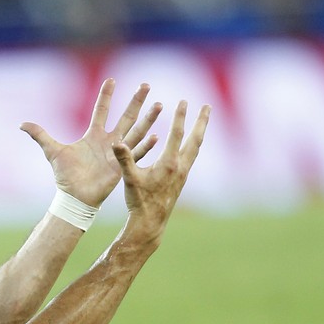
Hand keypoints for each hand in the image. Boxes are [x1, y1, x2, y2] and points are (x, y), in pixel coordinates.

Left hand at [20, 78, 162, 206]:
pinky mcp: (121, 166)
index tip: (112, 79)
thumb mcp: (52, 151)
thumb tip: (21, 124)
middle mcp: (109, 141)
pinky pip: (136, 154)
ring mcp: (117, 153)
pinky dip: (145, 146)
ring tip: (159, 105)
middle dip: (136, 101)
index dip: (105, 95)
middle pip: (125, 116)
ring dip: (147, 119)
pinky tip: (156, 136)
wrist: (74, 197)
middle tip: (146, 85)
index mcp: (94, 135)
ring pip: (136, 132)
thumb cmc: (65, 176)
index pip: (101, 110)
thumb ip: (40, 135)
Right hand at [113, 101, 210, 242]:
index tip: (183, 100)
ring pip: (195, 147)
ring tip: (203, 119)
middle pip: (195, 139)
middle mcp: (180, 167)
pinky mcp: (182, 179)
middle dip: (201, 121)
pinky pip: (191, 156)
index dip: (180, 116)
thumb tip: (116, 142)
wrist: (150, 222)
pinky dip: (193, 144)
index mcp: (169, 163)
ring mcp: (183, 174)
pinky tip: (192, 142)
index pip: (176, 134)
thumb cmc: (139, 201)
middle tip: (207, 106)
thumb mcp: (129, 179)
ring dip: (199, 131)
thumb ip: (124, 159)